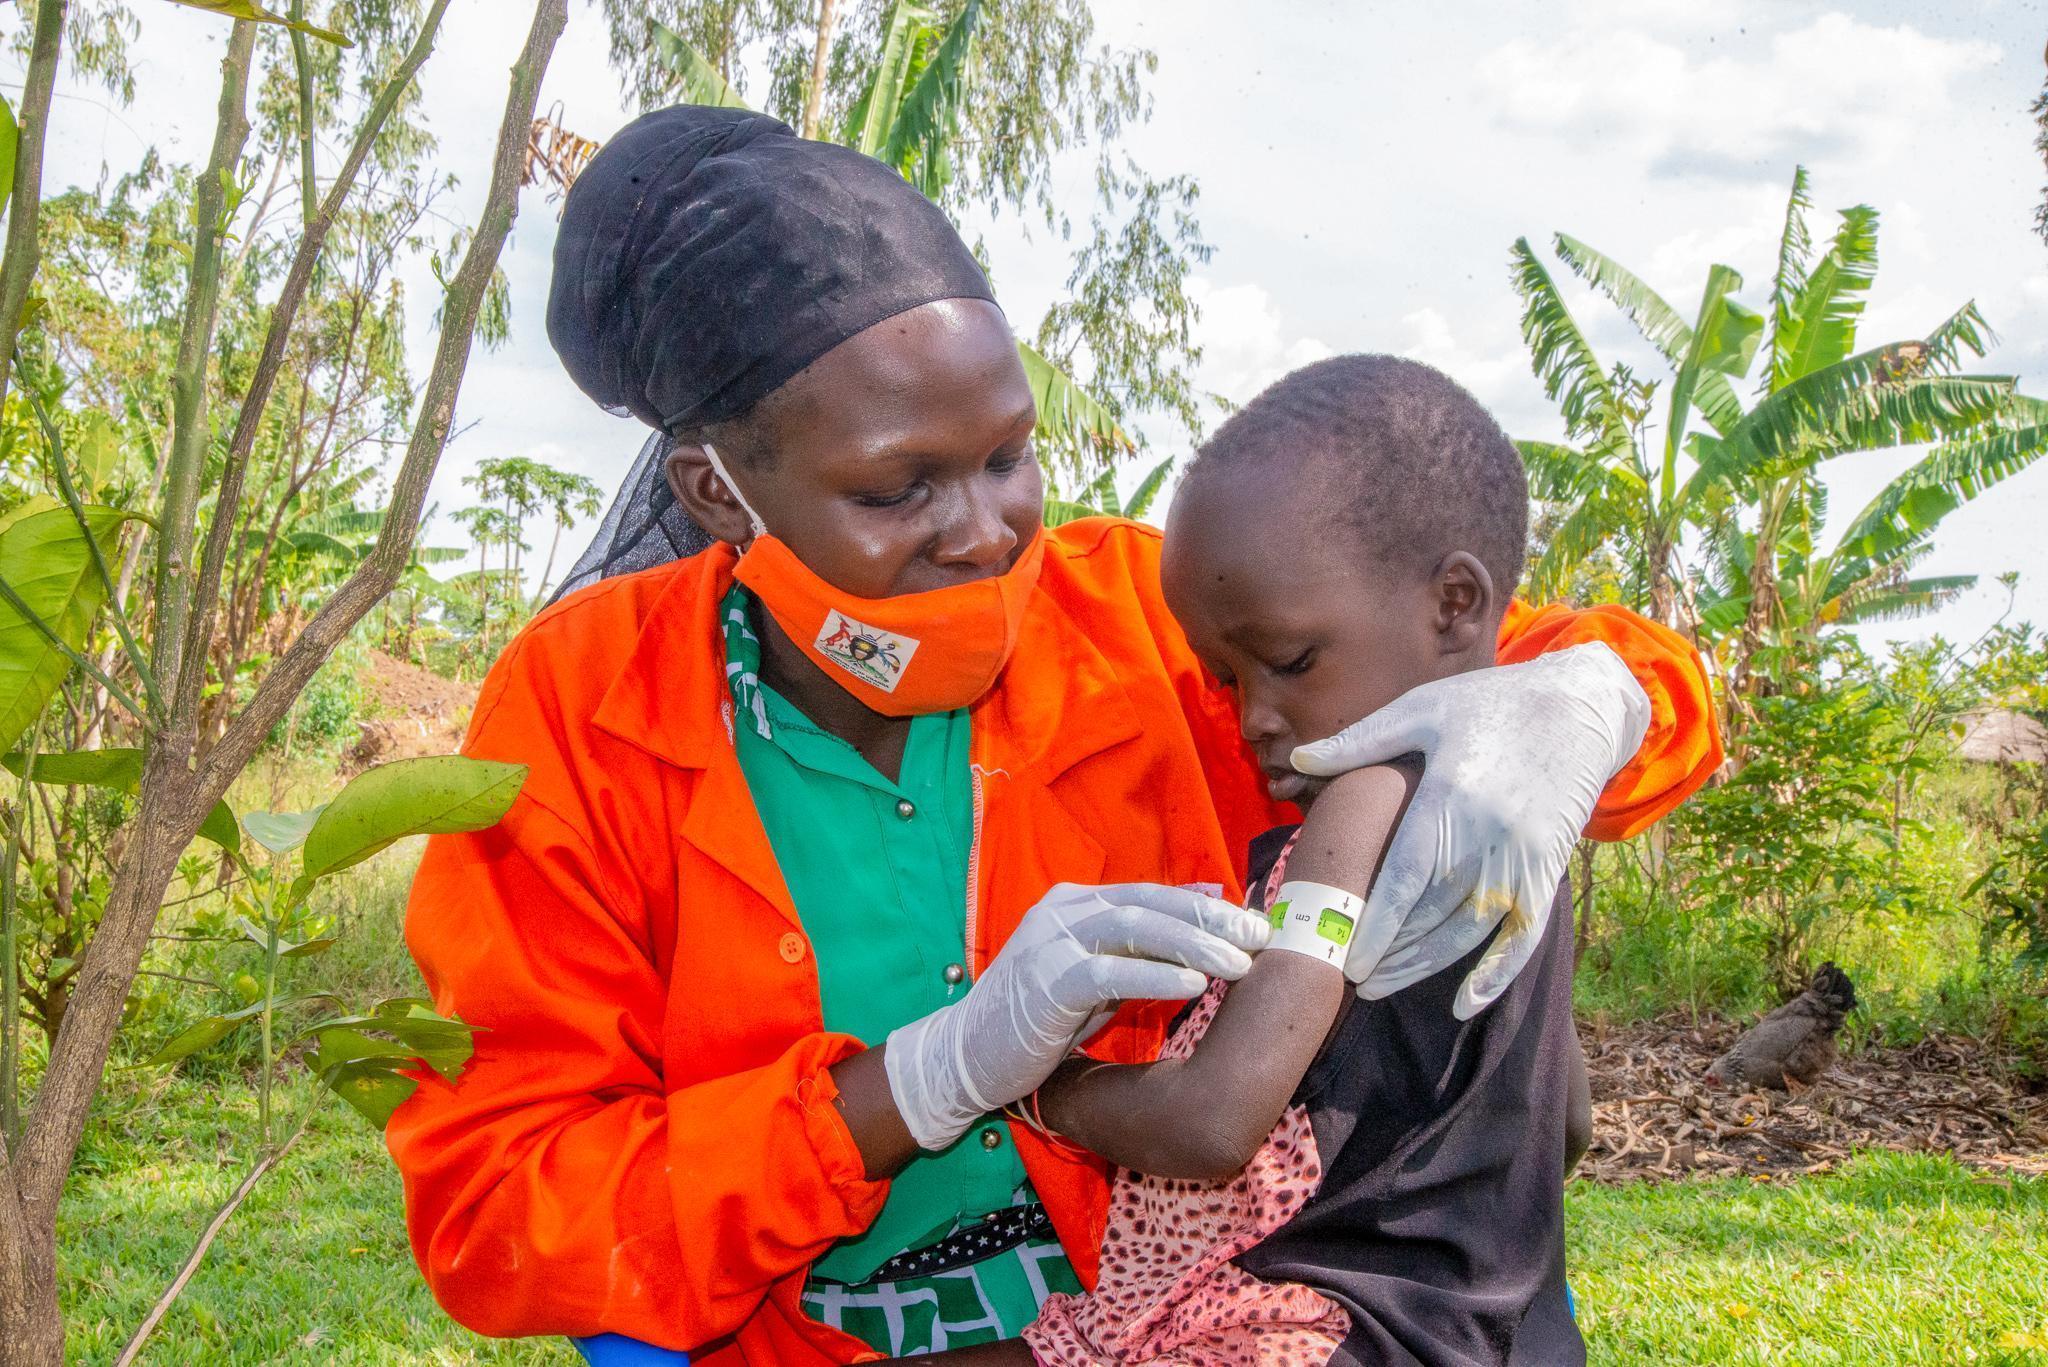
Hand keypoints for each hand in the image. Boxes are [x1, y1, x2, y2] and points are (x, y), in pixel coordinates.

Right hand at [883, 882, 1269, 1149]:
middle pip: (1150, 904)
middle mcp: (1064, 910)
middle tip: (1260, 939)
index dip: (1205, 907)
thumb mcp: (1094, 975)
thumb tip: (1200, 915)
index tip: (1254, 923)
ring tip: (1239, 964)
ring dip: (1193, 945)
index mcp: (1075, 902)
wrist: (966, 1055)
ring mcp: (1052, 941)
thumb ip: (1138, 948)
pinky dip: (1154, 976)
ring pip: (1134, 927)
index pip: (1151, 894)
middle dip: (1210, 921)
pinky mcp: (1046, 981)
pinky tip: (1192, 985)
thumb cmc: (1036, 1018)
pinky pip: (1109, 972)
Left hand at [1291, 642, 1650, 1018]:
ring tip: (1381, 985)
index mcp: (1451, 796)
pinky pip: (1523, 935)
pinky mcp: (1549, 869)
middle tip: (1348, 978)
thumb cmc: (1490, 704)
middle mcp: (1490, 834)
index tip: (1347, 959)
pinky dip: (1495, 974)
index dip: (1378, 926)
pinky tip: (1462, 1003)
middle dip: (1390, 952)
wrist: (1581, 705)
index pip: (1407, 879)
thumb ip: (1361, 741)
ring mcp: (1524, 856)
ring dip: (1426, 965)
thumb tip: (1297, 759)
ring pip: (1470, 930)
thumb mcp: (1423, 709)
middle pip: (1433, 913)